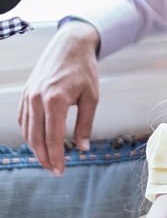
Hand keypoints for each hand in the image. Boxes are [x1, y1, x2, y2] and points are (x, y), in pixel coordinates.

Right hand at [18, 20, 100, 174]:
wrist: (70, 45)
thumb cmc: (84, 70)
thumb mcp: (92, 97)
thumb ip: (85, 124)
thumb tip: (83, 148)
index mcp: (55, 100)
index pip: (53, 137)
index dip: (56, 157)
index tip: (61, 171)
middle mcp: (37, 99)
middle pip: (37, 138)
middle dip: (44, 158)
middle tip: (54, 171)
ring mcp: (28, 96)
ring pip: (27, 130)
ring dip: (35, 148)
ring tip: (47, 160)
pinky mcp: (25, 93)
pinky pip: (23, 119)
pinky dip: (29, 134)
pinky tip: (38, 142)